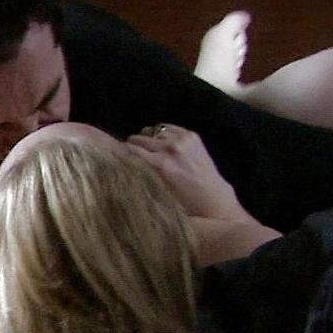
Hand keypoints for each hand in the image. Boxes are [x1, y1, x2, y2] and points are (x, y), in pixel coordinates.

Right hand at [124, 122, 251, 222]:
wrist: (213, 200)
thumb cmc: (182, 205)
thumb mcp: (157, 193)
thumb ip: (142, 175)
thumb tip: (123, 164)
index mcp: (160, 164)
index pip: (130, 149)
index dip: (122, 152)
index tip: (118, 157)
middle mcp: (170, 148)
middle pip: (139, 138)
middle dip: (133, 146)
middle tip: (133, 155)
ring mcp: (182, 139)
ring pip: (153, 131)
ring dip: (149, 139)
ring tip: (150, 150)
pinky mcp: (192, 135)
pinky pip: (168, 127)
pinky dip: (162, 133)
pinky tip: (163, 143)